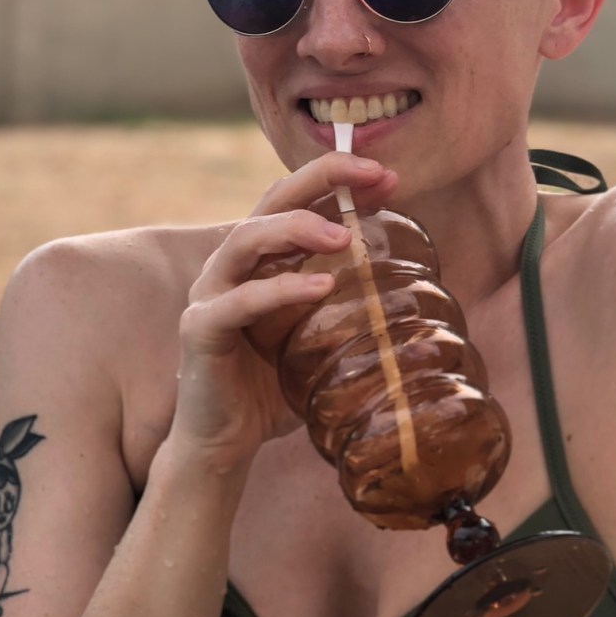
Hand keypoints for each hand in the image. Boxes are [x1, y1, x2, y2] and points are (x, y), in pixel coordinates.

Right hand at [166, 152, 395, 470]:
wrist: (224, 440)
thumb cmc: (273, 385)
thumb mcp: (318, 337)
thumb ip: (346, 308)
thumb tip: (414, 297)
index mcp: (259, 258)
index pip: (296, 199)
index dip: (337, 179)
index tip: (387, 176)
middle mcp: (231, 264)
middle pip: (271, 200)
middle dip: (323, 178)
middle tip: (373, 176)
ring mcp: (211, 293)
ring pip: (247, 238)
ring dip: (297, 228)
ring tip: (345, 235)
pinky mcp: (201, 329)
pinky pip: (240, 301)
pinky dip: (280, 290)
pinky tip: (320, 287)